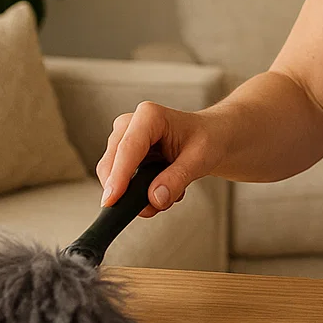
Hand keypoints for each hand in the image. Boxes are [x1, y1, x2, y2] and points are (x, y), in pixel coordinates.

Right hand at [97, 101, 219, 218]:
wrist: (210, 137)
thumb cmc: (207, 138)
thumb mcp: (200, 159)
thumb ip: (177, 179)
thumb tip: (155, 198)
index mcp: (149, 116)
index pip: (128, 149)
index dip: (118, 176)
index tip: (112, 200)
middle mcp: (130, 124)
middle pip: (112, 163)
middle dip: (127, 191)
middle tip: (154, 207)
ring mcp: (123, 140)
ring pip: (112, 176)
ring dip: (135, 194)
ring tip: (168, 192)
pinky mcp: (123, 156)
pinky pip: (118, 181)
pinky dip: (137, 193)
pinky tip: (161, 188)